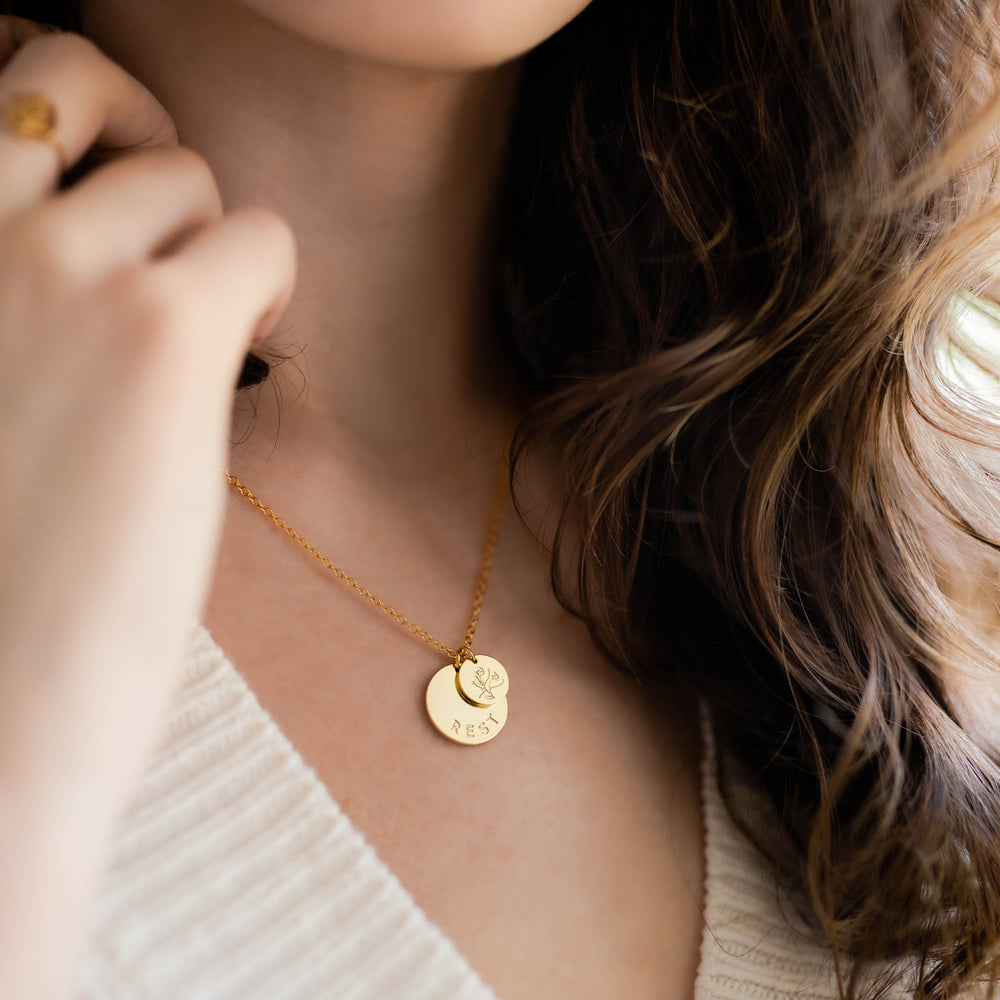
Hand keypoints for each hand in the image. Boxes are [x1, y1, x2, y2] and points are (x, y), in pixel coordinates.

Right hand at [0, 19, 295, 997]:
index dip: (55, 139)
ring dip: (208, 238)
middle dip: (133, 137)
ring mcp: (51, 266)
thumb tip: (75, 263)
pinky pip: (258, 238)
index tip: (94, 204)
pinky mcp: (158, 329)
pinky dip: (266, 284)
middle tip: (167, 228)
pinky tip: (241, 358)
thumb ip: (2, 318)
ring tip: (204, 329)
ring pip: (181, 169)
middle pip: (63, 74)